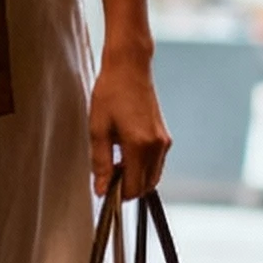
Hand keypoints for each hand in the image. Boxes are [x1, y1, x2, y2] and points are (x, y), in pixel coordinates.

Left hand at [88, 47, 169, 200]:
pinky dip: (142, 167)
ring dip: (135, 178)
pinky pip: (156, 163)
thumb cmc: (110, 92)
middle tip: (107, 176)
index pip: (134, 188)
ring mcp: (164, 141)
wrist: (130, 67)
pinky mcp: (165, 136)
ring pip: (153, 176)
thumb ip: (101, 163)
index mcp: (140, 145)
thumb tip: (102, 190)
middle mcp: (157, 146)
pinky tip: (124, 154)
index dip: (118, 195)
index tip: (104, 190)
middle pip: (146, 186)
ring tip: (114, 162)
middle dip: (128, 188)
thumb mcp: (98, 129)